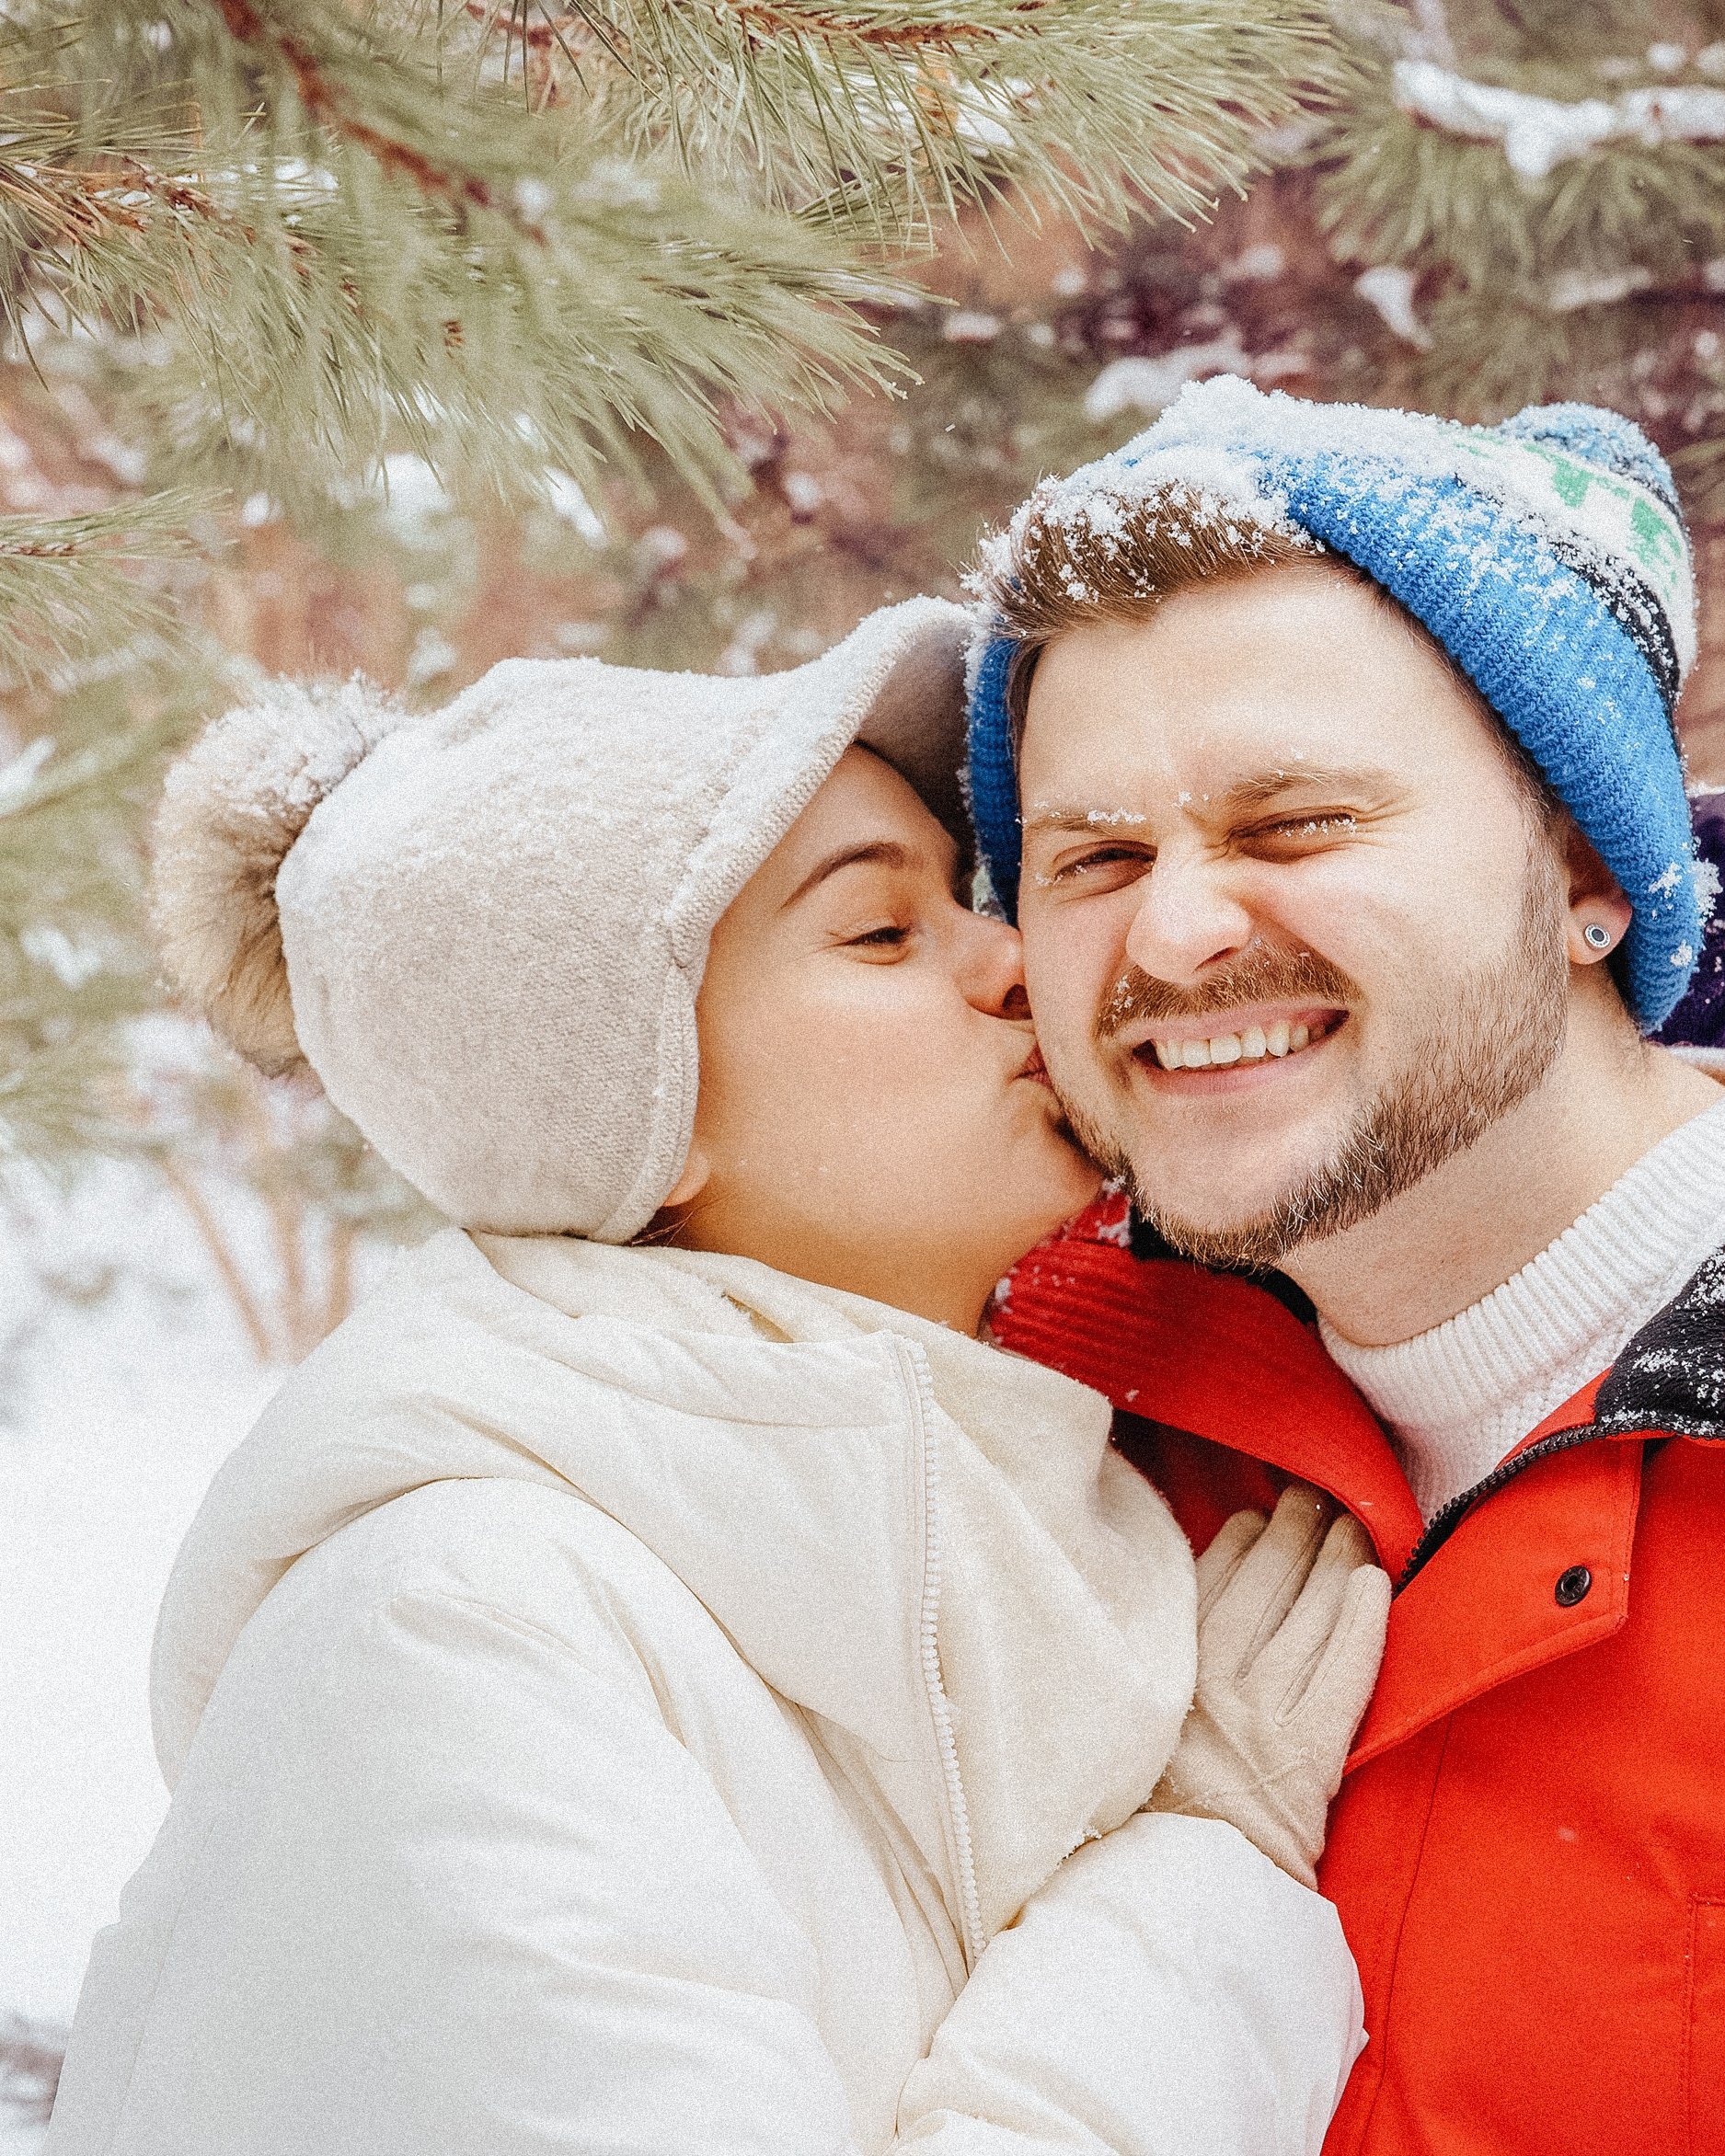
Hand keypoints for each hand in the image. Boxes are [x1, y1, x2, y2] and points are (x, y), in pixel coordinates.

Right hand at [1148, 1483, 1390, 1888]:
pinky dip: (1362, 1624)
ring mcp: (1263, 1716)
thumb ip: (1152, 1666)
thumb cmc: (1141, 1818)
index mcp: (1161, 1669)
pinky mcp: (1310, 1756)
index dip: (1244, 1538)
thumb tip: (1170, 1607)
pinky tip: (1374, 1587)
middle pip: (1266, 1582)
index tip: (1261, 1513)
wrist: (1182, 1900)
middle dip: (1296, 1529)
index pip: (1210, 1578)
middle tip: (1317, 1495)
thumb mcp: (1125, 1726)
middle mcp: (1211, 1682)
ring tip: (1353, 1525)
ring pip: (1309, 1615)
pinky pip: (1345, 1673)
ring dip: (1335, 1560)